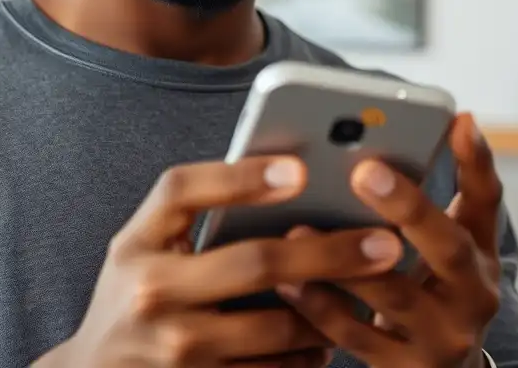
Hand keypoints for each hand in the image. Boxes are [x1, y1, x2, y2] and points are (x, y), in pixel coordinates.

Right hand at [53, 156, 405, 367]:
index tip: (300, 168)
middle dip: (330, 252)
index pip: (183, 191)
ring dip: (332, 310)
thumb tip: (284, 176)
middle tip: (385, 242)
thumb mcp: (142, 243)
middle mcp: (153, 294)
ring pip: (279, 328)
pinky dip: (309, 356)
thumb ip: (193, 210)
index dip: (241, 176)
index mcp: (136, 242)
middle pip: (256, 263)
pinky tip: (327, 338)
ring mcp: (178, 350)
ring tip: (370, 290)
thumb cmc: (132, 292)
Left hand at [277, 113, 501, 367]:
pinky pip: (355, 338)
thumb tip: (454, 122)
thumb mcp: (452, 244)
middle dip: (407, 206)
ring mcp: (439, 338)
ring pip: (393, 296)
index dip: (476, 161)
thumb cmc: (436, 288)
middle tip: (361, 170)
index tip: (457, 119)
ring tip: (301, 228)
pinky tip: (287, 280)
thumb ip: (443, 194)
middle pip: (448, 248)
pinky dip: (319, 307)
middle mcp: (471, 297)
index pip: (486, 202)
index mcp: (480, 254)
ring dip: (345, 260)